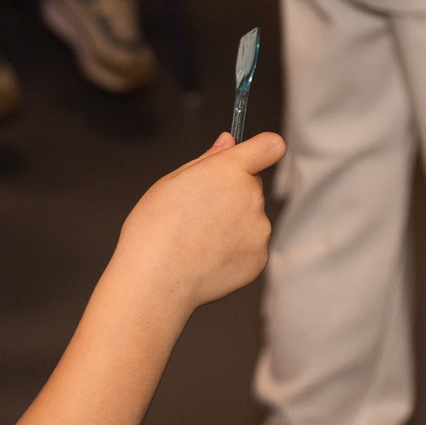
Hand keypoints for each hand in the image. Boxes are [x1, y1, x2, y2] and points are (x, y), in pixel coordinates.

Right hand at [113, 130, 282, 316]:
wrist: (155, 282)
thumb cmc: (154, 229)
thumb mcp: (171, 181)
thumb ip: (208, 159)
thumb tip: (228, 142)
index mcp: (230, 171)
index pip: (271, 146)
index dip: (261, 150)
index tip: (250, 157)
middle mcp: (252, 198)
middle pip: (251, 186)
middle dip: (231, 193)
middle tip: (198, 212)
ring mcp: (259, 231)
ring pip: (251, 218)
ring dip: (233, 223)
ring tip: (198, 240)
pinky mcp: (259, 259)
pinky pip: (250, 246)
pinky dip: (234, 250)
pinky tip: (207, 258)